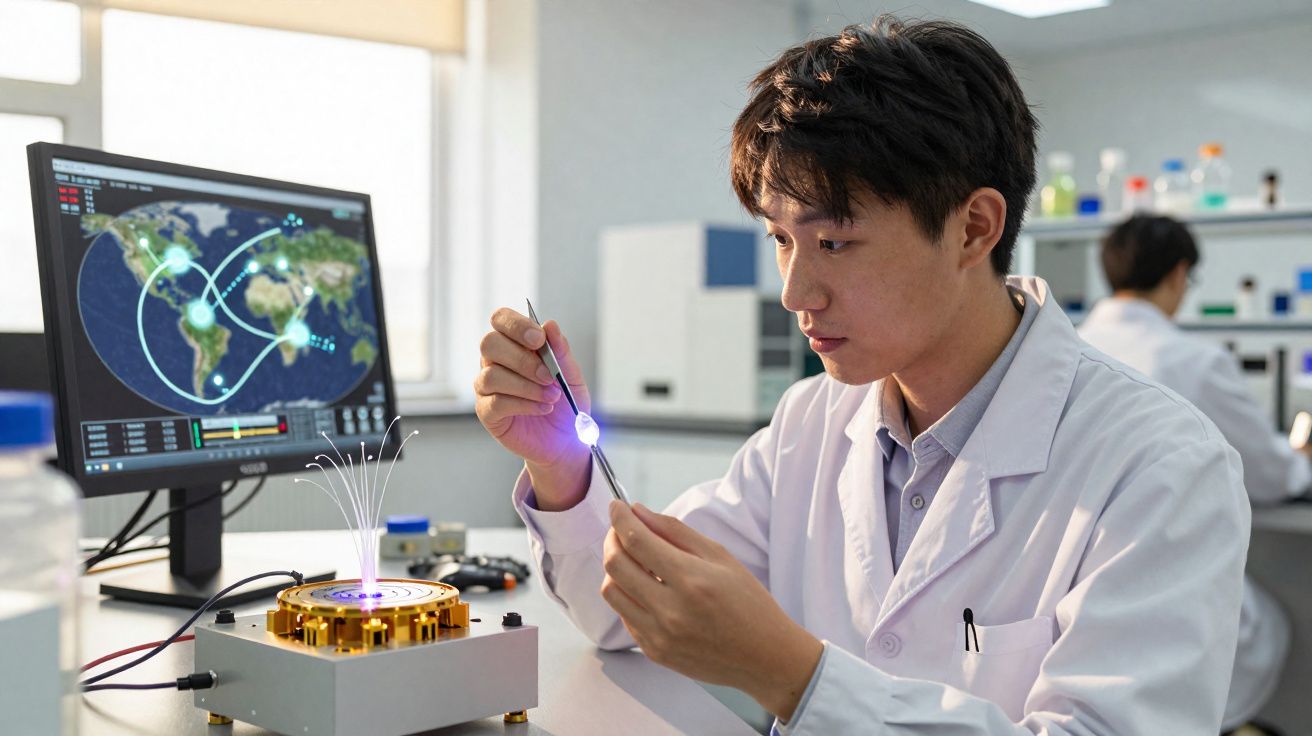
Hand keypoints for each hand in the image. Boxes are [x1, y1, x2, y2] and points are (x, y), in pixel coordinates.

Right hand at [474, 307, 590, 508]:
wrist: (565, 441)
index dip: (516, 325)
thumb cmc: (565, 403)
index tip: (539, 340)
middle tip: (550, 376)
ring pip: (491, 375)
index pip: (501, 319)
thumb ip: (561, 352)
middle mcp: (494, 362)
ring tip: (552, 397)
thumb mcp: (571, 376)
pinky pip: (496, 402)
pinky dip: (524, 404)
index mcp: (513, 344)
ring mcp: (486, 387)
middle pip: (489, 343)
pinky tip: (543, 408)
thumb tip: (550, 325)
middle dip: (522, 359)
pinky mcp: (487, 412)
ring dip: (527, 386)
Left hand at [601, 502, 822, 720]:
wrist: (765, 658)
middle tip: (621, 530)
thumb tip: (639, 512)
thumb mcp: (720, 557)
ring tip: (632, 559)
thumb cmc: (749, 603)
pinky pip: (624, 616)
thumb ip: (675, 531)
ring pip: (611, 592)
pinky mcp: (655, 652)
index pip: (636, 539)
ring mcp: (659, 635)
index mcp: (691, 579)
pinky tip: (644, 587)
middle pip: (615, 565)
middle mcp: (670, 610)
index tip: (617, 506)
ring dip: (615, 568)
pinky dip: (627, 595)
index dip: (620, 517)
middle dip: (612, 538)